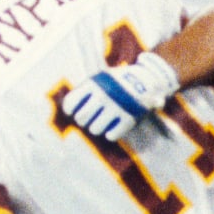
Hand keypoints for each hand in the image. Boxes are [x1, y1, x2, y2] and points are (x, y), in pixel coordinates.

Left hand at [62, 52, 179, 140]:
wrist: (146, 79)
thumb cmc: (118, 81)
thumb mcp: (101, 78)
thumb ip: (85, 92)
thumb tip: (67, 109)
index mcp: (94, 84)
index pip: (71, 103)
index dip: (70, 110)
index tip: (73, 112)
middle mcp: (103, 96)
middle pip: (81, 118)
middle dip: (83, 120)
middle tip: (87, 119)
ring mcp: (116, 108)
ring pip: (95, 129)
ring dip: (96, 128)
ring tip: (99, 125)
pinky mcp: (128, 119)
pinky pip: (112, 135)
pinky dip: (110, 134)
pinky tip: (111, 130)